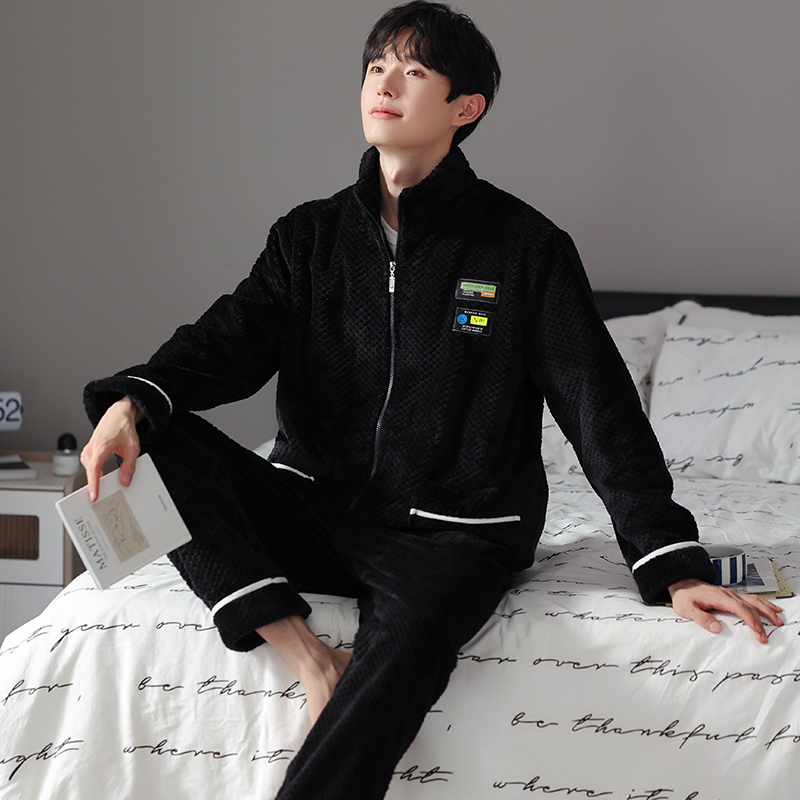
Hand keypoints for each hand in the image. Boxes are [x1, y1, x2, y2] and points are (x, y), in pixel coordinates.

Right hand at [80, 396, 142, 502]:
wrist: (118, 415)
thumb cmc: (124, 428)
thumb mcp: (132, 448)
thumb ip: (129, 466)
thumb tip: (125, 481)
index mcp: (101, 446)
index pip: (94, 469)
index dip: (93, 484)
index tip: (93, 496)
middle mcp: (91, 448)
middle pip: (90, 472)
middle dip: (96, 485)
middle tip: (103, 498)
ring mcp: (88, 450)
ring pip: (90, 469)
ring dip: (96, 479)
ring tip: (104, 488)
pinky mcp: (89, 451)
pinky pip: (90, 466)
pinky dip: (95, 472)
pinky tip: (103, 477)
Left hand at [669, 578, 783, 643]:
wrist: (681, 583)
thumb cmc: (684, 596)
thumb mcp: (686, 609)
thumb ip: (701, 618)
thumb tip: (717, 628)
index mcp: (719, 597)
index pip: (741, 610)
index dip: (752, 622)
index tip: (759, 633)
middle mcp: (727, 594)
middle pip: (751, 605)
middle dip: (764, 618)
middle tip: (773, 630)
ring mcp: (730, 594)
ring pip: (753, 600)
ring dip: (767, 609)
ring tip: (778, 619)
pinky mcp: (730, 595)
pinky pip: (750, 598)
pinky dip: (762, 603)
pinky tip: (770, 608)